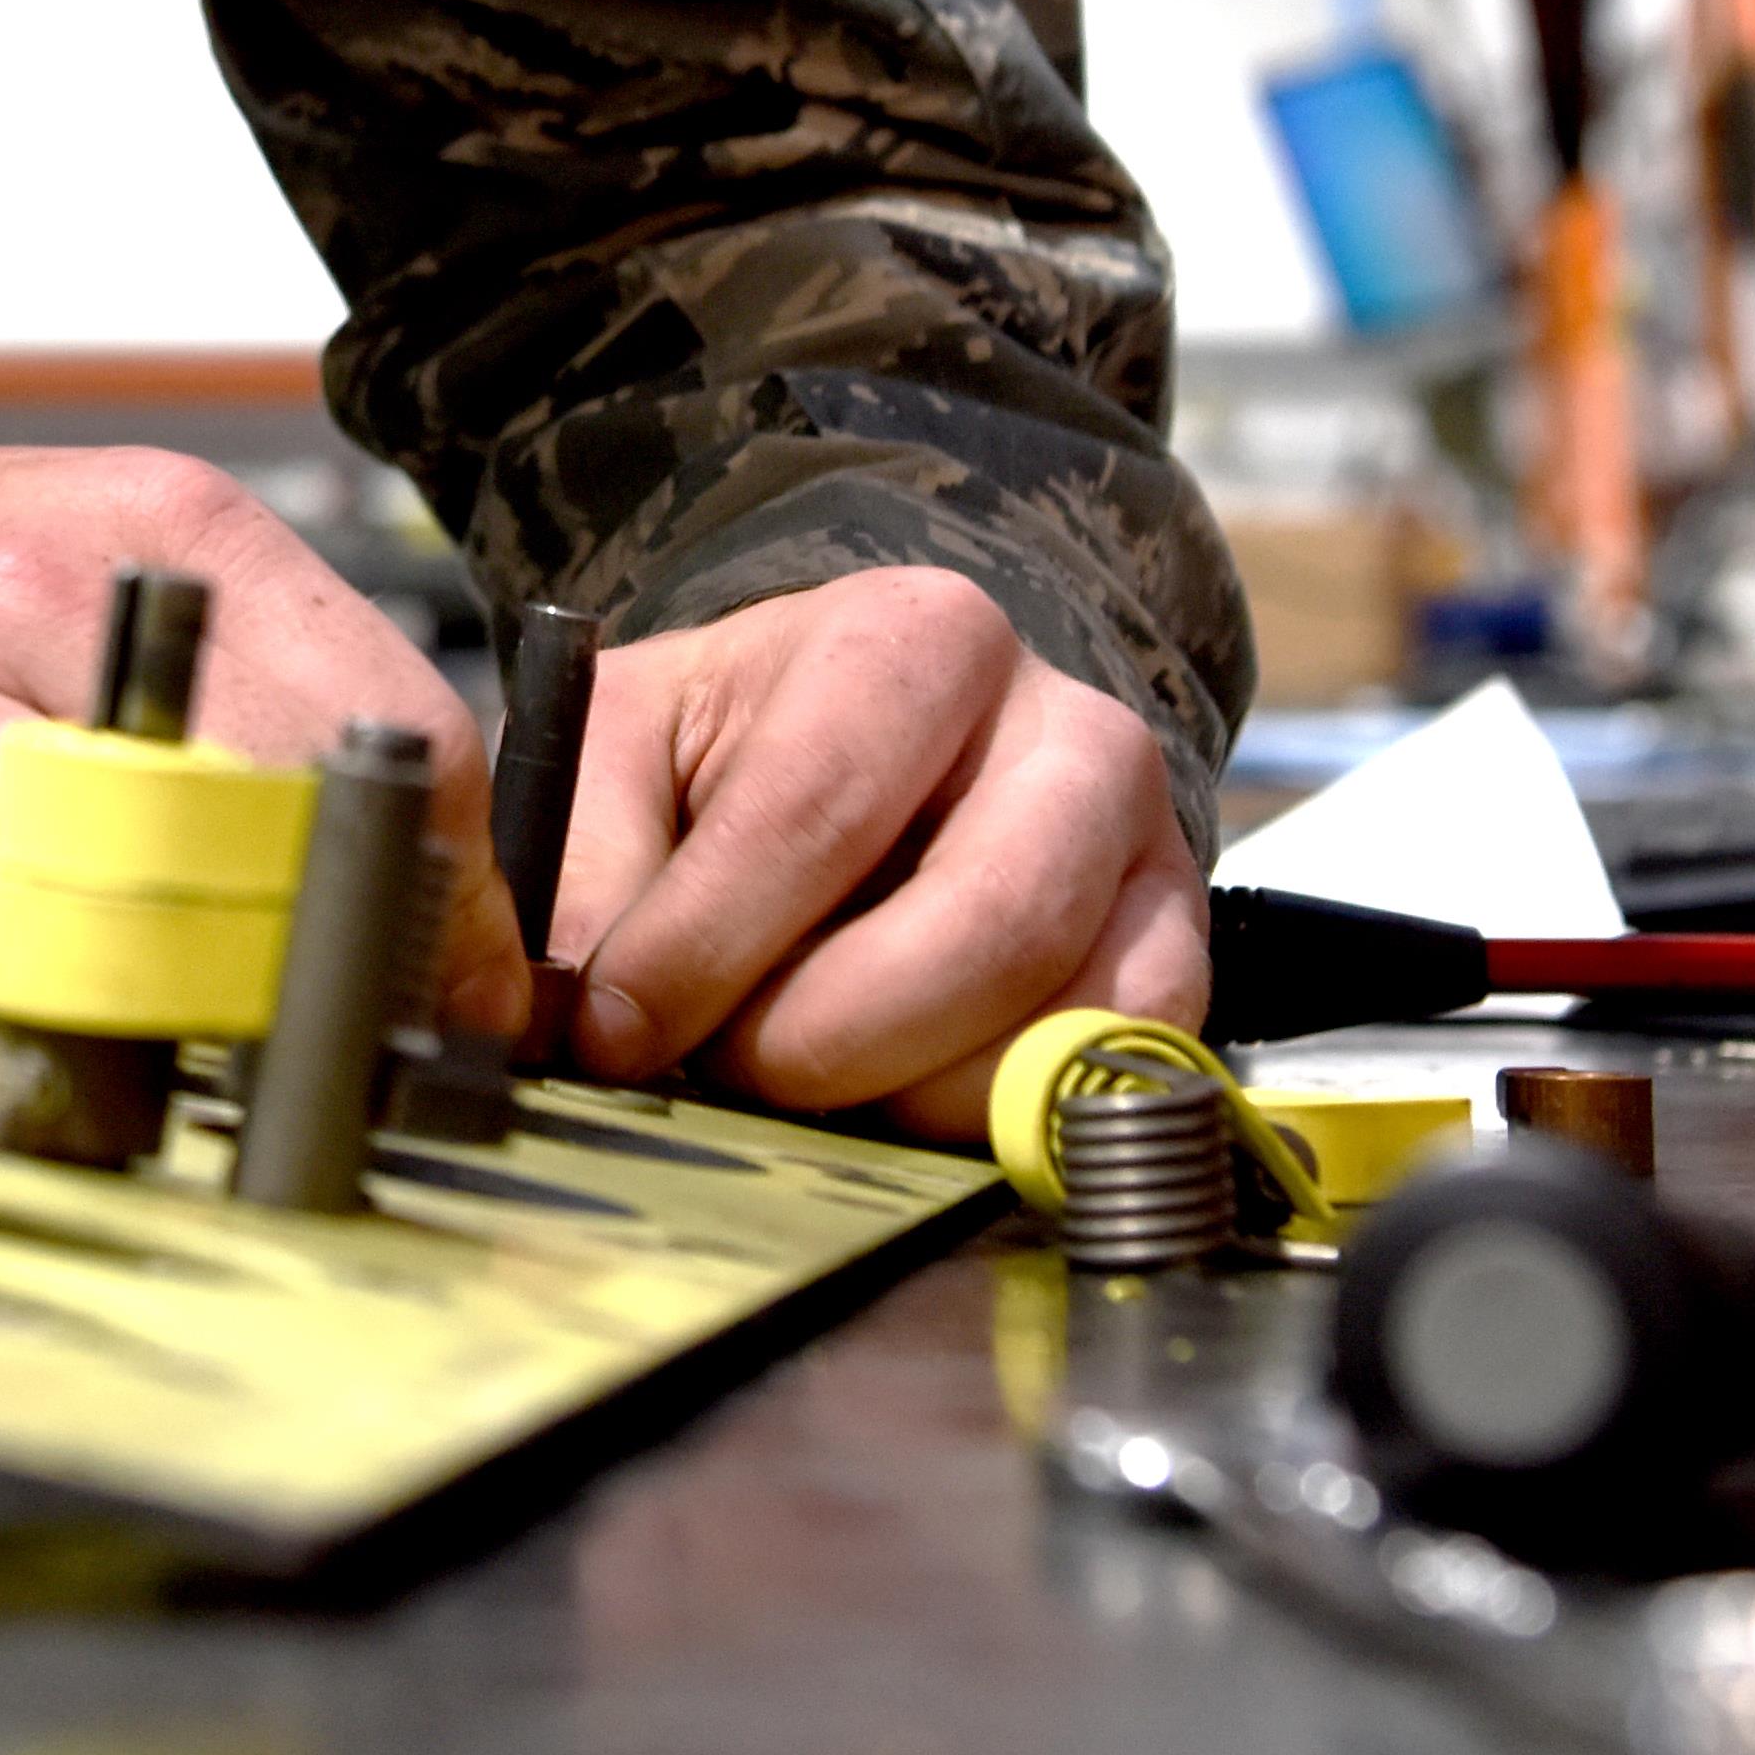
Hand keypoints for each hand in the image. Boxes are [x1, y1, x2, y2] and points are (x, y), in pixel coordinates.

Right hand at [0, 434, 526, 1032]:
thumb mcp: (64, 560)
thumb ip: (235, 680)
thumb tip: (428, 854)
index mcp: (145, 524)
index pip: (391, 724)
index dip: (452, 889)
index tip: (475, 989)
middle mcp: (35, 597)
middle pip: (286, 820)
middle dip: (347, 965)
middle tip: (367, 1055)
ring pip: (130, 891)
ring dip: (194, 998)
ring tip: (209, 1049)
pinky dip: (13, 1003)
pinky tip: (26, 1014)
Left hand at [543, 569, 1207, 1136]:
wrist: (875, 752)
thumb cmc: (733, 753)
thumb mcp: (619, 755)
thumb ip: (584, 868)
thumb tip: (578, 1022)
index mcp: (916, 640)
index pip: (818, 810)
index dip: (705, 946)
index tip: (618, 1032)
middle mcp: (1068, 728)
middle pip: (984, 922)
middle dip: (829, 1038)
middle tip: (732, 1071)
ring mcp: (1144, 846)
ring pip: (1063, 1013)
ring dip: (911, 1090)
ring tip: (810, 1076)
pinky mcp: (1175, 952)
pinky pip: (1117, 1070)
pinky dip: (998, 1115)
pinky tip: (903, 1095)